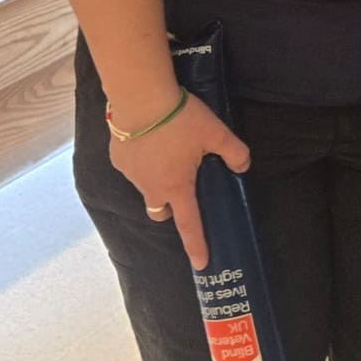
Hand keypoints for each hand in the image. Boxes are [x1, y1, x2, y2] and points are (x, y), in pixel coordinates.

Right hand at [111, 94, 249, 269]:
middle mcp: (151, 187)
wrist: (140, 96)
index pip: (189, 224)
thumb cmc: (181, 118)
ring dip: (156, 181)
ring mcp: (130, 174)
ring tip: (165, 154)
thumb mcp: (217, 134)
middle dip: (171, 209)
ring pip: (145, 188)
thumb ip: (235, 153)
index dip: (197, 245)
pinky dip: (142, 162)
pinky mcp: (117, 158)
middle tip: (183, 189)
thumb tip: (243, 166)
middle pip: (161, 211)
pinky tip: (149, 141)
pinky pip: (132, 168)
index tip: (201, 264)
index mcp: (177, 187)